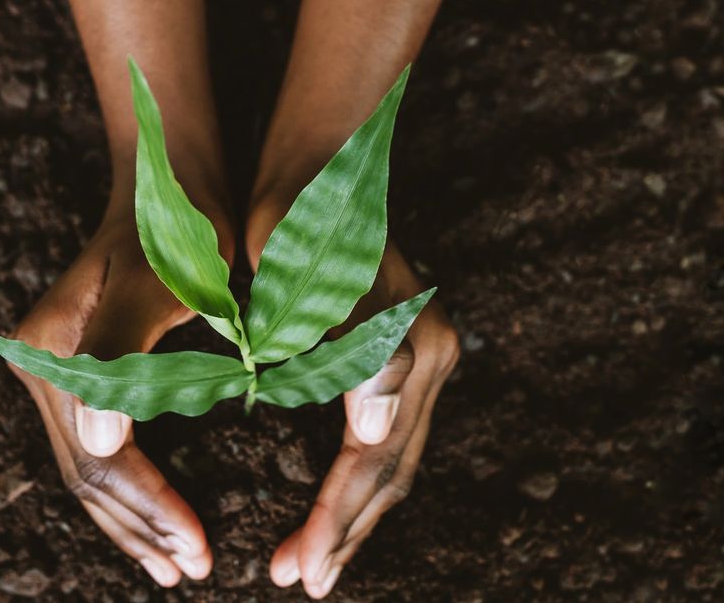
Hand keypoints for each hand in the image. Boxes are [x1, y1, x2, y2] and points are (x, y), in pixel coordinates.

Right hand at [8, 214, 222, 585]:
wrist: (168, 181)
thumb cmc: (177, 227)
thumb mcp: (159, 282)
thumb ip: (122, 354)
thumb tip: (102, 440)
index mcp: (54, 352)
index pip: (102, 457)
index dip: (151, 508)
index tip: (200, 547)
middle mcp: (41, 367)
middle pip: (87, 475)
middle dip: (142, 528)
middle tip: (194, 568)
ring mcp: (54, 373)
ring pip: (89, 471)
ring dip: (131, 524)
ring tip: (176, 565)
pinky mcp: (77, 376)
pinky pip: (98, 451)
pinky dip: (128, 494)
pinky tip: (155, 521)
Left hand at [248, 204, 459, 596]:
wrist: (318, 162)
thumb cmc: (300, 219)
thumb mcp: (313, 278)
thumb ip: (352, 352)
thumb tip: (374, 434)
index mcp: (412, 350)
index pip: (372, 459)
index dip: (333, 519)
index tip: (294, 570)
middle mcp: (430, 359)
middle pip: (391, 471)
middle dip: (345, 531)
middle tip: (298, 580)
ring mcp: (423, 356)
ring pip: (392, 460)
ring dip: (353, 515)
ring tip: (312, 559)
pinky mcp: (403, 352)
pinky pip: (386, 436)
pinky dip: (358, 479)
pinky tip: (330, 501)